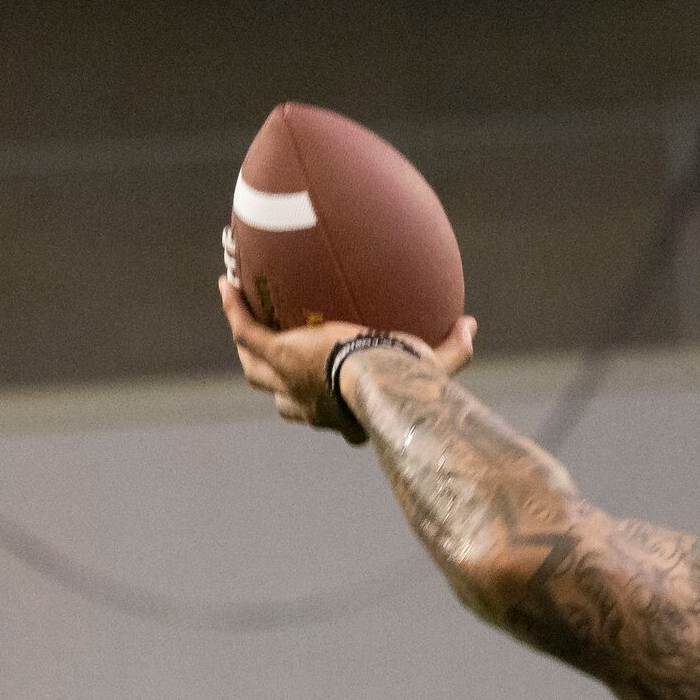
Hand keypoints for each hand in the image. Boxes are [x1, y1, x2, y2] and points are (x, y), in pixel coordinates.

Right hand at [219, 275, 474, 430]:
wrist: (377, 378)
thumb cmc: (408, 382)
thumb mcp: (434, 366)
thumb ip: (454, 350)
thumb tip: (471, 325)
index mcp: (344, 416)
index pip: (327, 416)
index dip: (322, 407)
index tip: (329, 394)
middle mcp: (310, 406)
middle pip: (282, 401)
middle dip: (275, 384)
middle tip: (272, 362)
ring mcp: (288, 381)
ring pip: (255, 370)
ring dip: (247, 349)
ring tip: (243, 319)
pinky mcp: (275, 354)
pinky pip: (245, 329)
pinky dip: (235, 308)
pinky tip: (227, 283)